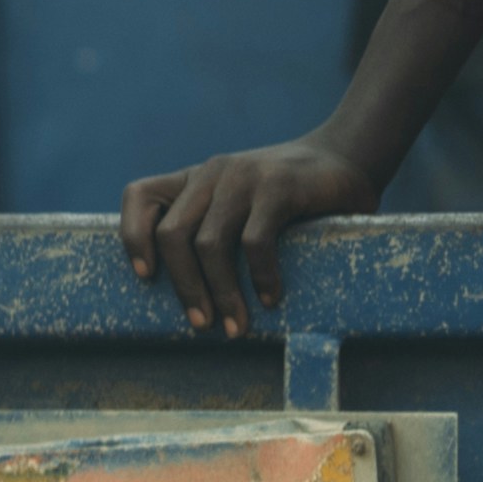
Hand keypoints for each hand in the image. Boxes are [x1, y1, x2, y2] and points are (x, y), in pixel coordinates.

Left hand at [122, 136, 381, 334]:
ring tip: (235, 325)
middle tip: (201, 323)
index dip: (133, 237)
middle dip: (184, 287)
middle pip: (173, 234)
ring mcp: (245, 176)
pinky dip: (260, 278)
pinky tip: (271, 298)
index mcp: (198, 178)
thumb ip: (216, 223)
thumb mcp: (244, 201)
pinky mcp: (278, 187)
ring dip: (221, 293)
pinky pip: (254, 242)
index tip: (146, 277)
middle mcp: (214, 172)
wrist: (349, 156)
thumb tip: (192, 289)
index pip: (140, 196)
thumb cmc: (294, 193)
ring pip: (210, 244)